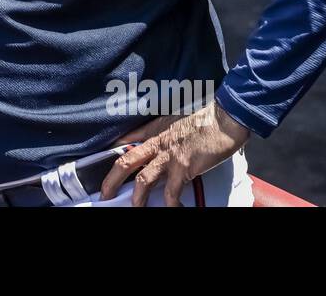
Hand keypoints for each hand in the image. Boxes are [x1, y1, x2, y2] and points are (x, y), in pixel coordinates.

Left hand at [100, 102, 250, 206]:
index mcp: (154, 130)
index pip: (126, 140)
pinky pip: (172, 191)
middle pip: (126, 162)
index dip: (111, 152)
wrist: (225, 118)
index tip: (100, 163)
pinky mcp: (184, 167)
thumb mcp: (176, 120)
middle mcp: (157, 142)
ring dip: (137, 198)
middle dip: (111, 180)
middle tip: (104, 194)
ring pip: (143, 179)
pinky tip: (173, 208)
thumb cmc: (205, 120)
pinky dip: (171, 203)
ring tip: (134, 208)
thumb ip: (163, 133)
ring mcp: (169, 156)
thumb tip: (157, 145)